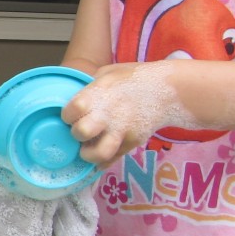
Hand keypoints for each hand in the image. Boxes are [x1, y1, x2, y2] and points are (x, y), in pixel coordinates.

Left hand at [61, 61, 193, 166]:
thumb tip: (72, 101)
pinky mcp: (132, 143)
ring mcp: (122, 131)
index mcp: (100, 93)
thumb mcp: (107, 74)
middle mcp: (109, 114)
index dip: (68, 114)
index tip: (71, 114)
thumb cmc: (133, 78)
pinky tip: (100, 154)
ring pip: (99, 154)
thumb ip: (89, 89)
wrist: (166, 90)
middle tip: (80, 131)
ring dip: (89, 154)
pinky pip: (113, 159)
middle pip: (81, 132)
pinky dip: (103, 161)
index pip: (73, 109)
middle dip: (76, 134)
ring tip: (89, 147)